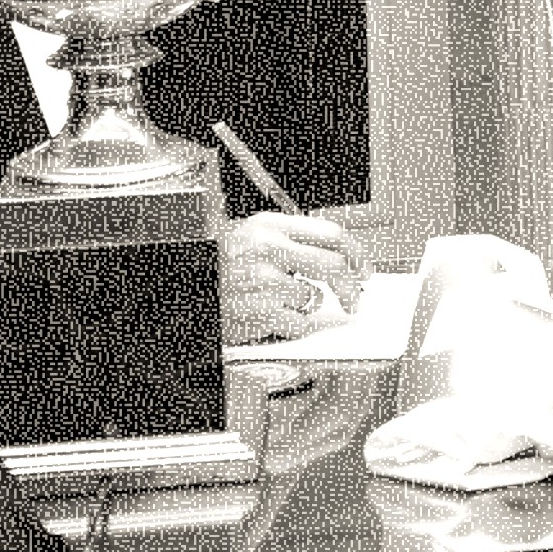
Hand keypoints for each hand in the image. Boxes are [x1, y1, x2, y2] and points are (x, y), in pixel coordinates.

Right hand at [212, 212, 361, 349]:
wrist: (189, 287)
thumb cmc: (223, 266)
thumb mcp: (255, 238)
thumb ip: (293, 242)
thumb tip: (342, 259)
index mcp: (271, 225)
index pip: (332, 234)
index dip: (356, 254)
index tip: (364, 269)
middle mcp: (267, 248)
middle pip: (333, 266)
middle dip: (350, 288)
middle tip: (354, 300)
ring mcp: (262, 279)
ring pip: (312, 298)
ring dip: (308, 307)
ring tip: (287, 304)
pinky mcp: (257, 309)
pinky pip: (298, 322)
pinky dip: (296, 326)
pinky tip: (279, 318)